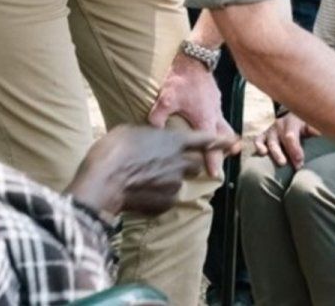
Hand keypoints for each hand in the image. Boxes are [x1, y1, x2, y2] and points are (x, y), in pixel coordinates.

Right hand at [67, 125, 239, 215]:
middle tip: (169, 165)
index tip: (231, 142)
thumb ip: (148, 136)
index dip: (219, 141)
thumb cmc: (112, 151)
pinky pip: (166, 199)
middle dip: (189, 165)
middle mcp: (180, 163)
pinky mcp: (165, 203)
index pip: (204, 140)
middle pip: (196, 165)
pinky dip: (157, 198)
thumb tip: (149, 140)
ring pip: (179, 182)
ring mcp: (174, 185)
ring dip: (169, 182)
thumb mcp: (129, 132)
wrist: (102, 182)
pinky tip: (139, 195)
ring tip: (146, 181)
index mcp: (174, 142)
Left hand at [148, 53, 233, 176]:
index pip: (211, 145)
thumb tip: (152, 130)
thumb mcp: (166, 99)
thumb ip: (159, 117)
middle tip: (229, 159)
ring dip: (226, 136)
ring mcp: (217, 105)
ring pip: (225, 126)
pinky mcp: (215, 97)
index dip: (212, 161)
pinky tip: (214, 123)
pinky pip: (220, 115)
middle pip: (223, 137)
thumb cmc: (182, 78)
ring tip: (229, 146)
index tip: (215, 174)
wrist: (195, 57)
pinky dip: (220, 123)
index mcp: (204, 119)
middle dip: (226, 150)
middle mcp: (214, 114)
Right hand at [253, 112, 316, 167]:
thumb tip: (329, 135)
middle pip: (281, 139)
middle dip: (288, 152)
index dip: (295, 149)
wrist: (294, 117)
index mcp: (293, 121)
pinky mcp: (264, 136)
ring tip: (282, 163)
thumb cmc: (306, 125)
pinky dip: (258, 146)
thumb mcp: (313, 125)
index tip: (301, 162)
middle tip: (296, 166)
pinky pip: (258, 140)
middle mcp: (280, 124)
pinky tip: (262, 154)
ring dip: (275, 153)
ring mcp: (271, 130)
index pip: (291, 136)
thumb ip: (317, 131)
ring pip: (270, 141)